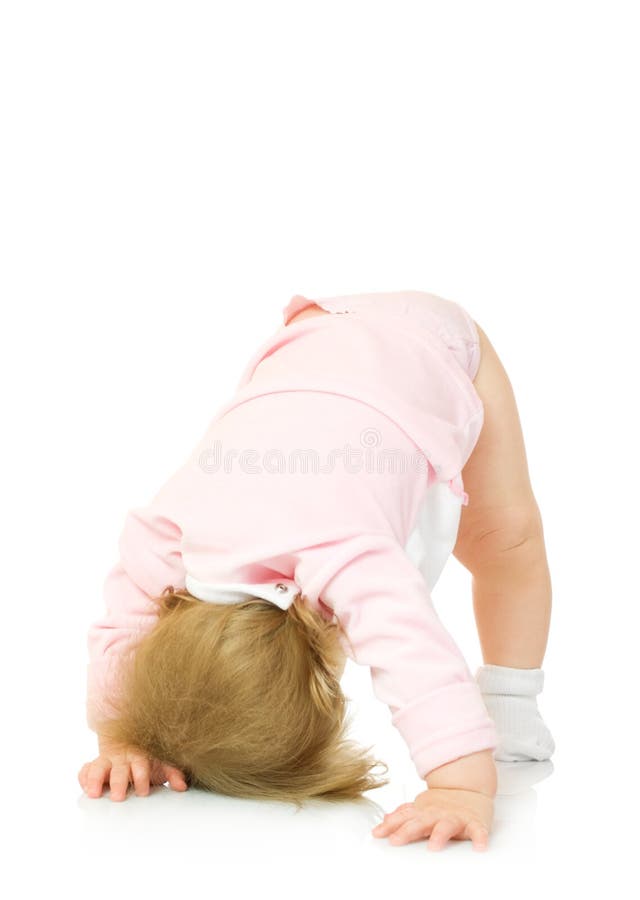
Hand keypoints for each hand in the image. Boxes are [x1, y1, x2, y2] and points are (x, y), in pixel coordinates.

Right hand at [78, 739, 188, 800]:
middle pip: (119, 770)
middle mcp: (121, 758)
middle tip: (118, 798)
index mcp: (139, 757)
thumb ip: (172, 774)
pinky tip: (84, 787)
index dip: (142, 778)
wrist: (127, 741)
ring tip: (93, 794)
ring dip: (95, 780)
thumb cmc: (145, 759)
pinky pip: (85, 770)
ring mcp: (106, 761)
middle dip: (119, 782)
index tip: (143, 791)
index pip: (140, 766)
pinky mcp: (93, 766)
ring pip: (98, 767)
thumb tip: (182, 786)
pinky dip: (83, 777)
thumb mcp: (160, 765)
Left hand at [372, 787, 493, 851]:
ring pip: (447, 827)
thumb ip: (403, 815)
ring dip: (440, 835)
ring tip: (434, 846)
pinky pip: (478, 831)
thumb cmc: (443, 803)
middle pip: (420, 823)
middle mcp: (437, 814)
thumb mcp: (421, 807)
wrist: (470, 788)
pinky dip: (480, 838)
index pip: (404, 818)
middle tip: (396, 840)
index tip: (377, 834)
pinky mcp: (474, 823)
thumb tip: (384, 821)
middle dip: (407, 831)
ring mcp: (456, 818)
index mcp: (423, 811)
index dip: (390, 826)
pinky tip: (479, 847)